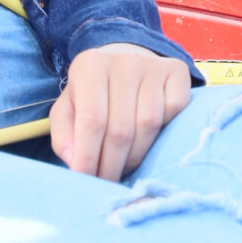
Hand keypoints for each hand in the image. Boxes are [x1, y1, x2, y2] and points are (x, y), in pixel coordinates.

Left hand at [51, 43, 191, 180]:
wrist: (126, 60)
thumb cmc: (93, 94)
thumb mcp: (68, 109)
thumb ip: (64, 135)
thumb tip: (74, 161)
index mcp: (90, 66)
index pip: (92, 120)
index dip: (89, 157)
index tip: (86, 181)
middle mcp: (124, 61)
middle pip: (121, 128)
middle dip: (112, 165)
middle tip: (106, 182)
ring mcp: (153, 65)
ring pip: (149, 124)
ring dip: (136, 156)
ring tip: (124, 167)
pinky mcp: (178, 71)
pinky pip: (174, 110)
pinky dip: (163, 132)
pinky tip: (149, 140)